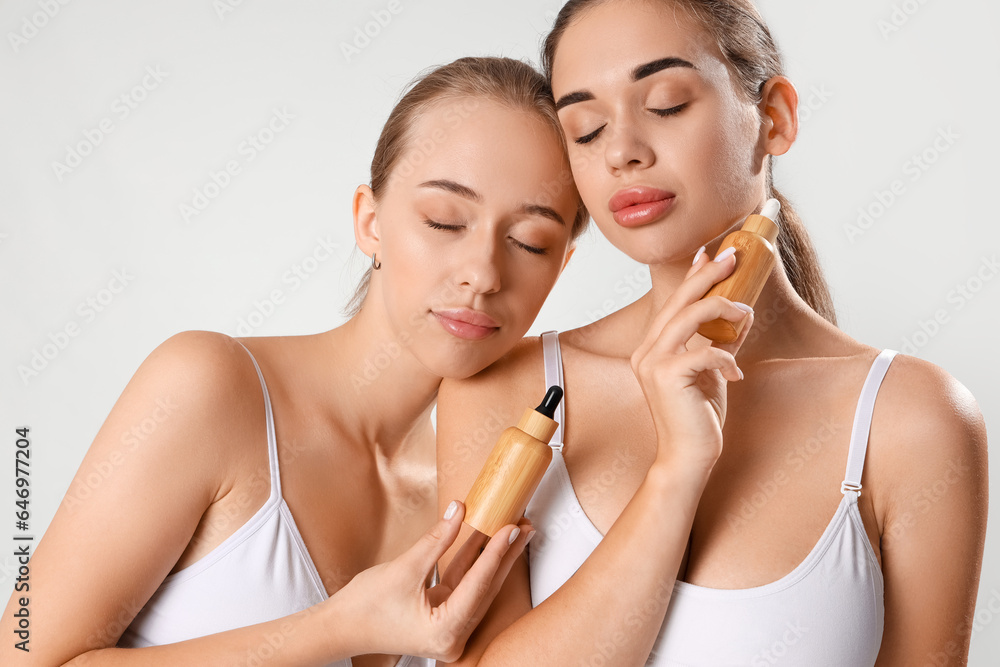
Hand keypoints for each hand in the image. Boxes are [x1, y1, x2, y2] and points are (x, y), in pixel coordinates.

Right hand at [331, 500, 529, 661]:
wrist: (340, 627)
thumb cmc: (364, 608)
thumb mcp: (404, 569)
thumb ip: (436, 539)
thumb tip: (459, 509)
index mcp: (445, 631)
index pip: (478, 584)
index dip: (496, 553)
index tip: (511, 528)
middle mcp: (453, 635)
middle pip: (486, 587)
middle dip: (505, 554)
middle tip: (524, 526)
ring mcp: (449, 627)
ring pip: (478, 586)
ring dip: (493, 557)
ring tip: (513, 530)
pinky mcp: (442, 616)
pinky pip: (464, 586)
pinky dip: (473, 563)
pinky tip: (486, 541)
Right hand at [630, 249, 754, 469]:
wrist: (687, 457)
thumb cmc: (698, 418)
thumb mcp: (713, 372)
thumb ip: (721, 342)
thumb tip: (741, 313)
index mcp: (652, 348)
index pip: (672, 303)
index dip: (692, 275)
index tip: (710, 253)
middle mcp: (646, 351)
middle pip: (678, 301)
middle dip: (707, 275)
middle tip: (732, 256)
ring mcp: (652, 363)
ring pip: (687, 317)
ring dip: (721, 308)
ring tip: (745, 312)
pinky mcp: (667, 377)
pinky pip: (703, 352)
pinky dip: (725, 356)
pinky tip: (735, 372)